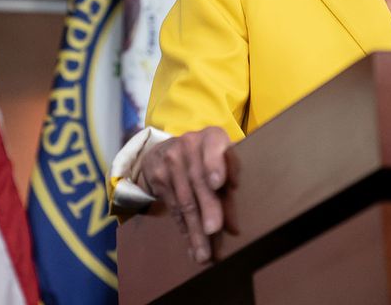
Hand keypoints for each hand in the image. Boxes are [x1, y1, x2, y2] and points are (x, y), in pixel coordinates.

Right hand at [136, 126, 233, 263]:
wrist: (166, 150)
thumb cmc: (205, 160)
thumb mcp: (220, 164)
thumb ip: (229, 189)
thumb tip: (233, 229)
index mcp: (213, 136)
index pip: (215, 147)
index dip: (216, 165)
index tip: (218, 184)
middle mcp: (190, 143)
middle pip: (199, 180)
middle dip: (207, 208)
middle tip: (214, 230)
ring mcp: (170, 159)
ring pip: (185, 200)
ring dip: (196, 230)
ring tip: (205, 254)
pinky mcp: (157, 176)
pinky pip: (173, 207)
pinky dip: (184, 229)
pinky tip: (192, 246)